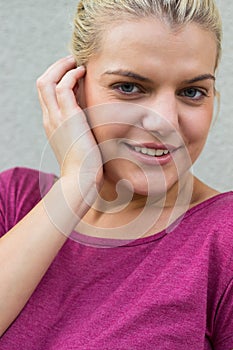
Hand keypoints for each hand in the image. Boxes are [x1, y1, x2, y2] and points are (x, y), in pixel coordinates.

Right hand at [37, 56, 102, 202]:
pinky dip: (71, 75)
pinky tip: (83, 73)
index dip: (57, 79)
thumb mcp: (79, 143)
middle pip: (43, 83)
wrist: (81, 179)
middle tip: (71, 61)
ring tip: (77, 62)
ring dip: (62, 67)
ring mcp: (56, 118)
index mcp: (52, 124)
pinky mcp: (68, 118)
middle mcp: (50, 118)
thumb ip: (80, 128)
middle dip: (56, 68)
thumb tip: (90, 118)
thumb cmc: (84, 165)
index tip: (71, 73)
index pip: (47, 94)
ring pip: (48, 81)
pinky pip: (63, 87)